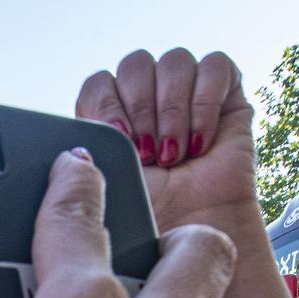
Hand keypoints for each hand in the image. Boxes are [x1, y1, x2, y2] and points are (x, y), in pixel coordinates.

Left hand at [75, 49, 255, 228]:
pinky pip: (216, 66)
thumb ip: (84, 149)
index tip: (120, 141)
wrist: (193, 237)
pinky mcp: (226, 99)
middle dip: (141, 109)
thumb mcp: (101, 182)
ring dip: (173, 109)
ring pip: (174, 60)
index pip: (99, 82)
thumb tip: (72, 139)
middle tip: (149, 154)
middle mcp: (148, 101)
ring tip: (175, 154)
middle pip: (135, 63)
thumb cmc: (146, 219)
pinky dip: (205, 103)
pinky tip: (201, 142)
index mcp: (111, 118)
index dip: (107, 105)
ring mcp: (187, 96)